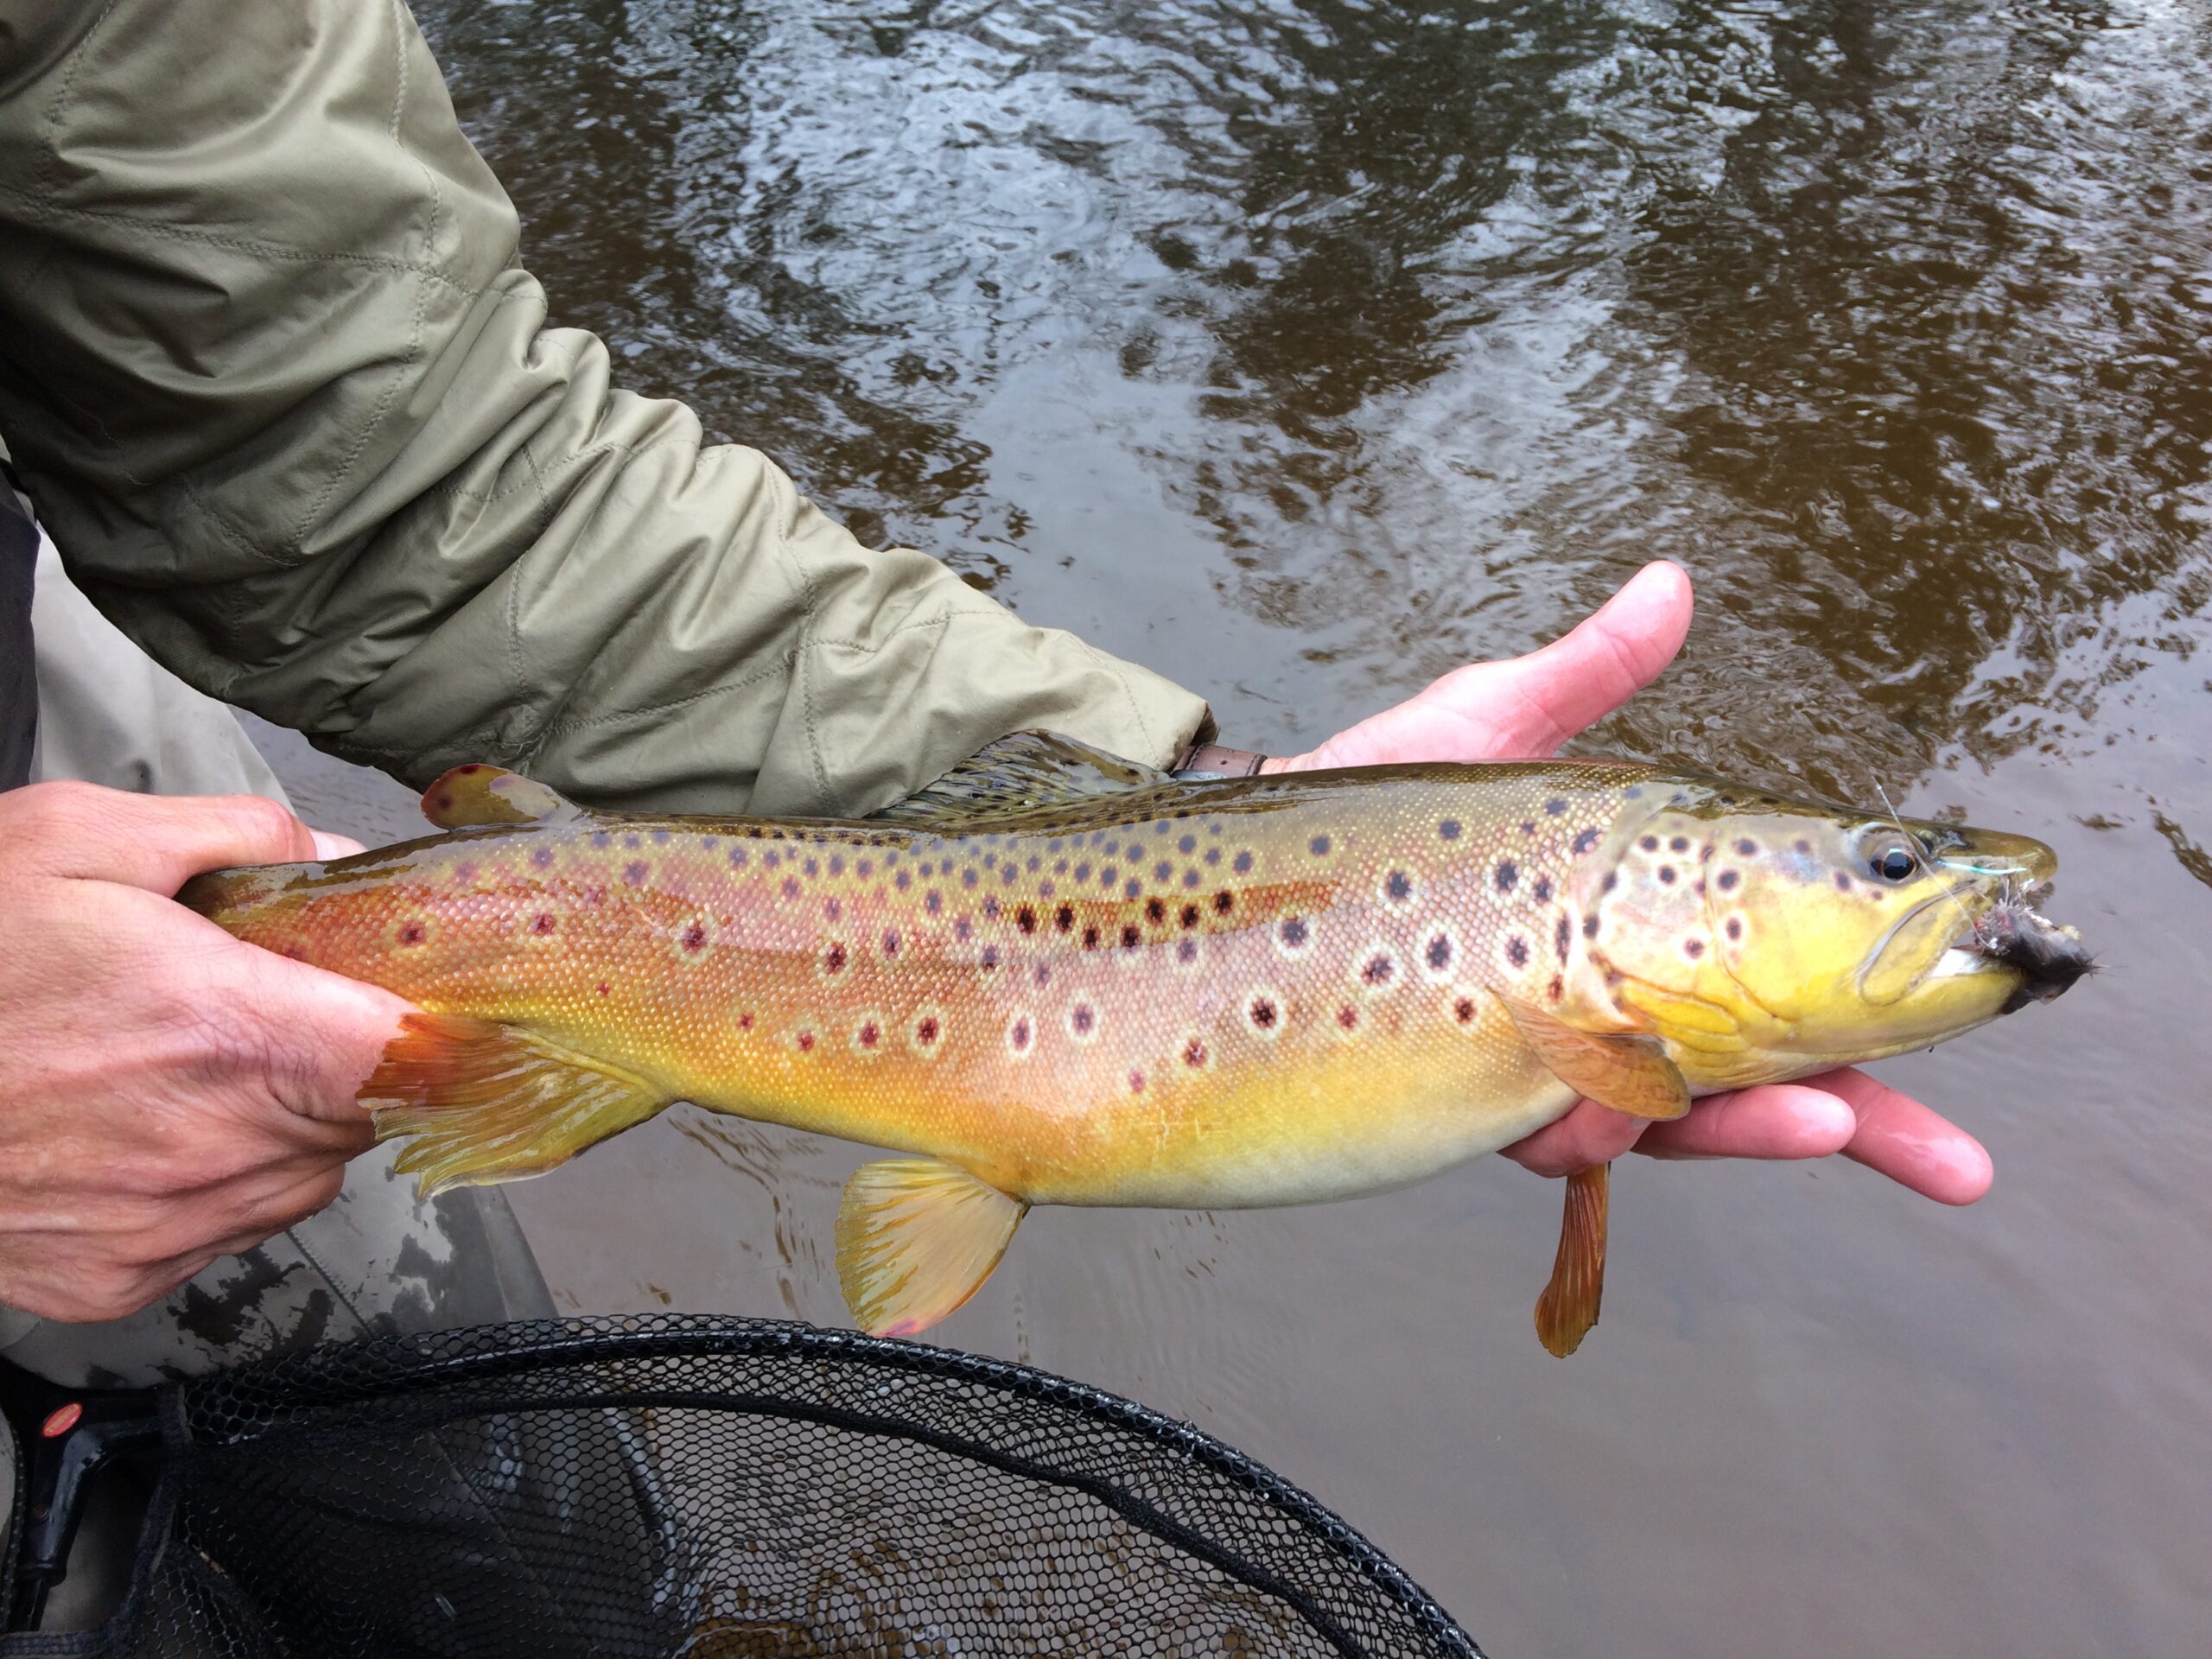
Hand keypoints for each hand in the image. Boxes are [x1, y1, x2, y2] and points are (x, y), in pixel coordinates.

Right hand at [0, 783, 410, 1321]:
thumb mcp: (76, 837)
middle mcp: (213, 1146)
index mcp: (227, 1032)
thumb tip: (335, 857)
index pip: (412, 1058)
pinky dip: (216, 1184)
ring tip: (195, 1066)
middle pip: (361, 1118)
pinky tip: (147, 1128)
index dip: (437, 1028)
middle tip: (274, 1011)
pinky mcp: (117, 1277)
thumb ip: (234, 836)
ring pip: (305, 1181)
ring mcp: (164, 1225)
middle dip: (344, 1063)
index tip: (426, 1003)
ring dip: (287, 1127)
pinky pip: (225, 1231)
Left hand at [1266, 561, 1992, 1205]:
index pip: (1763, 972)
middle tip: (1959, 1163)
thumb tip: (1674, 576)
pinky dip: (1630, 1132)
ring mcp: (1536, 1064)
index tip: (1964, 994)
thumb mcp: (1487, 725)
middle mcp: (1596, 1007)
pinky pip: (1574, 1139)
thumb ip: (1588, 673)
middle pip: (1749, 1074)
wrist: (1220, 884)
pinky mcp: (1472, 1106)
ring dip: (1768, 1132)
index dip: (1858, 998)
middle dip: (1855, 1113)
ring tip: (1852, 1128)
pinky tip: (1660, 1115)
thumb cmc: (1362, 801)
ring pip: (1677, 1120)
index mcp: (1624, 927)